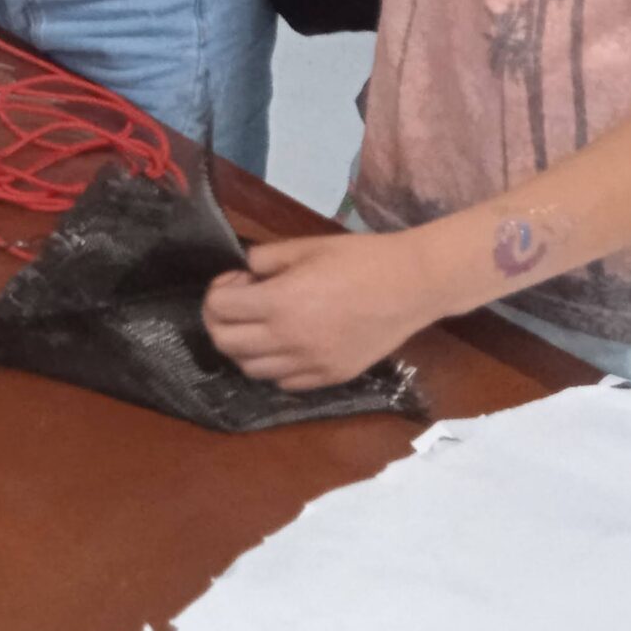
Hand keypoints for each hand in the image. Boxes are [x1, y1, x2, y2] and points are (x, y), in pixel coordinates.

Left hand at [202, 229, 445, 390]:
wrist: (412, 285)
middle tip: (239, 302)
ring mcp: (311, 364)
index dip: (218, 291)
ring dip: (244, 347)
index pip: (219, 309)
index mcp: (279, 303)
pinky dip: (274, 366)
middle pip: (226, 344)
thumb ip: (263, 259)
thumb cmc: (359, 259)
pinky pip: (284, 382)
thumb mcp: (304, 247)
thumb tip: (244, 272)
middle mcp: (289, 340)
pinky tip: (286, 344)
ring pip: (250, 369)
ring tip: (260, 324)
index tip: (238, 280)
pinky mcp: (332, 377)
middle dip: (220, 321)